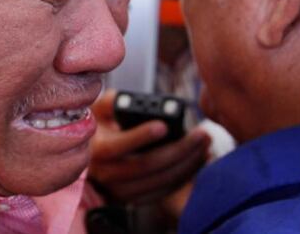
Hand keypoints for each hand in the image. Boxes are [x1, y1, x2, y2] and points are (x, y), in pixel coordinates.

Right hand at [88, 89, 210, 204]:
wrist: (93, 157)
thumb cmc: (102, 126)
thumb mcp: (100, 110)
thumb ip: (114, 102)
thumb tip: (131, 100)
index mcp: (96, 149)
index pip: (117, 146)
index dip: (141, 136)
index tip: (164, 125)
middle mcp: (105, 174)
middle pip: (146, 166)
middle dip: (178, 150)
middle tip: (201, 134)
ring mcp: (120, 191)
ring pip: (159, 182)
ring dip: (187, 165)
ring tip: (206, 146)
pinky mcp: (135, 200)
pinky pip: (164, 192)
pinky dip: (184, 177)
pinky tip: (199, 161)